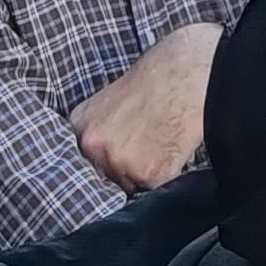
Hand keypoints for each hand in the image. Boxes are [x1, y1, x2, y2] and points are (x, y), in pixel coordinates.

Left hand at [70, 18, 220, 190]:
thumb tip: (98, 153)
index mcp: (81, 125)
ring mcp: (120, 163)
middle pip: (105, 175)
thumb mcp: (109, 98)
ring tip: (159, 141)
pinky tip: (170, 149)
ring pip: (130, 183)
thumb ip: (98, 127)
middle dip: (122, 167)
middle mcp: (94, 146)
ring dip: (144, 172)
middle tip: (144, 144)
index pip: (83, 159)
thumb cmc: (153, 81)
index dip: (102, 159)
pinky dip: (165, 174)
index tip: (115, 153)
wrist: (183, 77)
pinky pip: (155, 187)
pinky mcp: (148, 176)